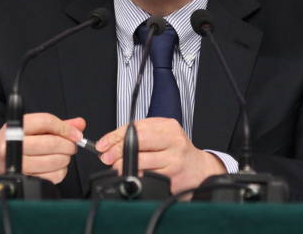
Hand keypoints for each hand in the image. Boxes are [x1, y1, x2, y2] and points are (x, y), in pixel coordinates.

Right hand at [0, 113, 85, 191]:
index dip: (65, 128)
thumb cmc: (14, 141)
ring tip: (63, 155)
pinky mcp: (23, 178)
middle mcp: (13, 143)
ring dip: (65, 159)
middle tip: (71, 146)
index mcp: (17, 126)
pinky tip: (55, 167)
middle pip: (51, 143)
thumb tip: (79, 124)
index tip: (76, 134)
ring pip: (53, 160)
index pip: (46, 121)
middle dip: (68, 145)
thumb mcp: (31, 128)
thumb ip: (57, 125)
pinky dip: (60, 172)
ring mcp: (17, 163)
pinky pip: (52, 177)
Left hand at [95, 118, 224, 193]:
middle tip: (106, 157)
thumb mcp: (162, 135)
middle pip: (138, 141)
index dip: (115, 136)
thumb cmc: (177, 151)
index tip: (103, 144)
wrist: (200, 169)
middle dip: (117, 150)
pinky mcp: (173, 176)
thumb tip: (111, 144)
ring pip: (142, 160)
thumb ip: (140, 135)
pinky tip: (130, 175)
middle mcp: (174, 140)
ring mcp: (175, 159)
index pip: (136, 127)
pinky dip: (136, 175)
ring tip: (116, 167)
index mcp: (168, 126)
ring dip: (123, 165)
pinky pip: (149, 176)